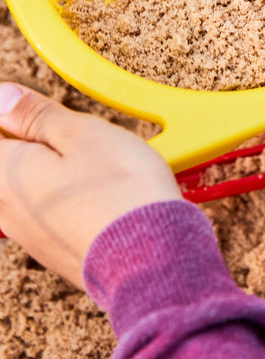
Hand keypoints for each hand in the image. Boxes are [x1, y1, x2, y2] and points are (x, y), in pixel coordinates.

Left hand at [0, 83, 181, 288]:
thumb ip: (35, 115)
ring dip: (49, 170)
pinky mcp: (56, 253)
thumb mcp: (83, 134)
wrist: (155, 260)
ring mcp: (31, 236)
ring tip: (94, 161)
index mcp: (4, 174)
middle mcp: (6, 210)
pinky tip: (100, 192)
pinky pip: (46, 214)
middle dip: (29, 144)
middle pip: (5, 165)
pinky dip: (65, 197)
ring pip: (25, 191)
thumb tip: (2, 98)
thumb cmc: (122, 193)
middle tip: (67, 131)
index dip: (10, 117)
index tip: (37, 112)